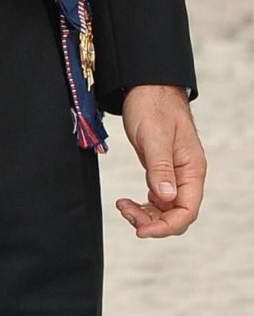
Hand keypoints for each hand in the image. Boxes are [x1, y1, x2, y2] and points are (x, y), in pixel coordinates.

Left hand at [116, 85, 205, 237]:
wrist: (146, 85)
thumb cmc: (153, 104)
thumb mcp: (154, 135)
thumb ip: (160, 166)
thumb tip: (167, 199)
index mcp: (192, 169)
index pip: (187, 210)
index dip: (166, 226)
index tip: (142, 230)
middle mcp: (186, 175)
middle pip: (176, 214)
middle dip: (153, 221)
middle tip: (125, 212)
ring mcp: (174, 173)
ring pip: (165, 208)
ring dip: (146, 214)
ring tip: (123, 206)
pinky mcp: (160, 169)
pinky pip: (157, 197)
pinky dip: (143, 204)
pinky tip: (127, 201)